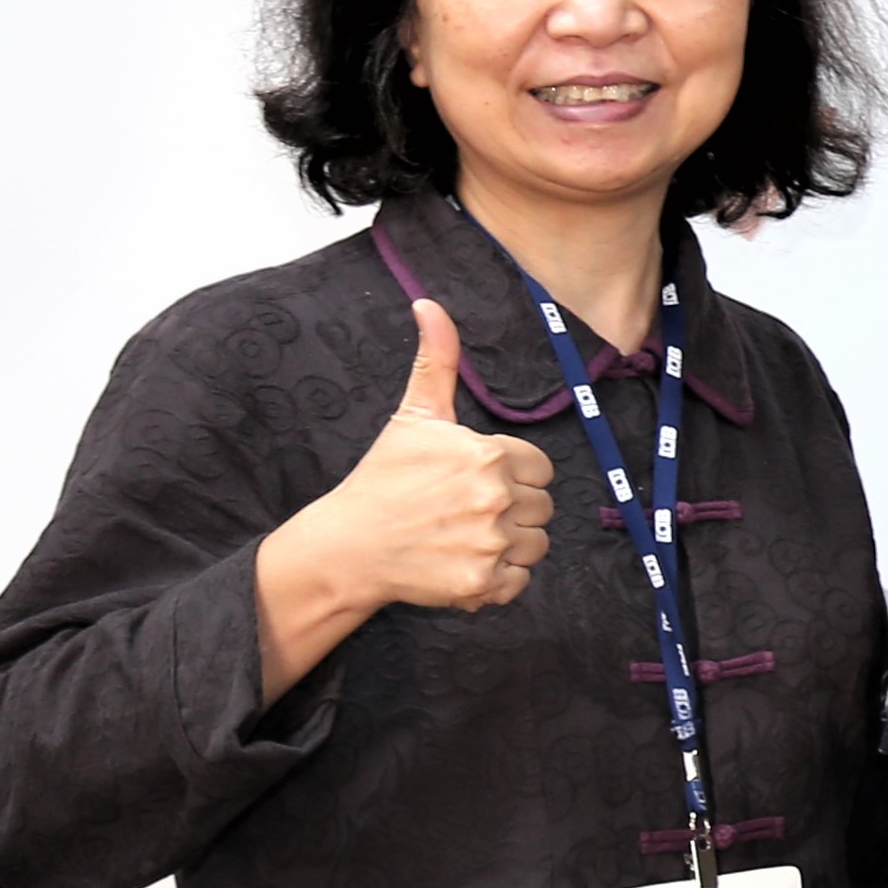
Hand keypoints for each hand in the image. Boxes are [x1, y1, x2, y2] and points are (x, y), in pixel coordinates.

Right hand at [289, 300, 556, 615]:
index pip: (539, 468)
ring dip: (507, 546)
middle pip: (541, 507)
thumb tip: (429, 304)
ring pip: (535, 546)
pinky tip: (461, 563)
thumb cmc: (384, 478)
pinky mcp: (481, 584)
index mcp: (488, 455)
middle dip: (510, 510)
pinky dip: (497, 580)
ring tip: (462, 537)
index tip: (472, 481)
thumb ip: (437, 360)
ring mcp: (489, 543)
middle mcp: (494, 498)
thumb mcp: (414, 415)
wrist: (346, 546)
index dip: (512, 475)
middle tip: (461, 511)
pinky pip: (519, 582)